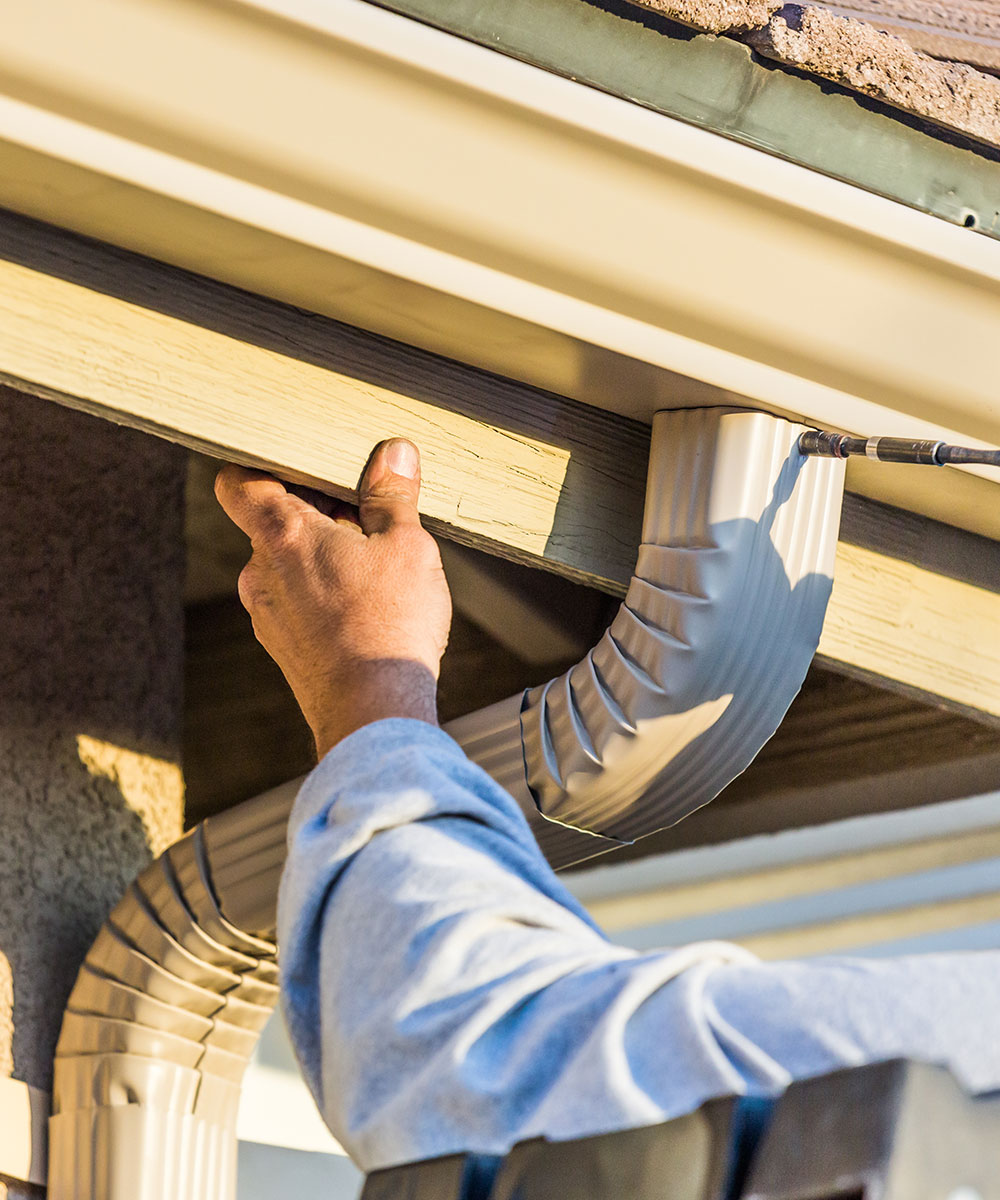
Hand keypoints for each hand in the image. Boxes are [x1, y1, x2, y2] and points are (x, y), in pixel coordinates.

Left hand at [214, 439, 451, 757]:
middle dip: (317, 514)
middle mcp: (260, 572)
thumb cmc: (389, 625)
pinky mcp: (282, 646)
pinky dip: (323, 594)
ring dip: (324, 556)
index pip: (238, 481)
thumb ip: (392, 495)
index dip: (263, 466)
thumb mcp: (406, 544)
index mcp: (282, 534)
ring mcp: (267, 613)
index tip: (300, 466)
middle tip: (367, 517)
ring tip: (375, 566)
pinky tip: (367, 607)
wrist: (373, 712)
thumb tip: (394, 453)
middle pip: (274, 522)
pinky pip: (296, 602)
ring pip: (288, 565)